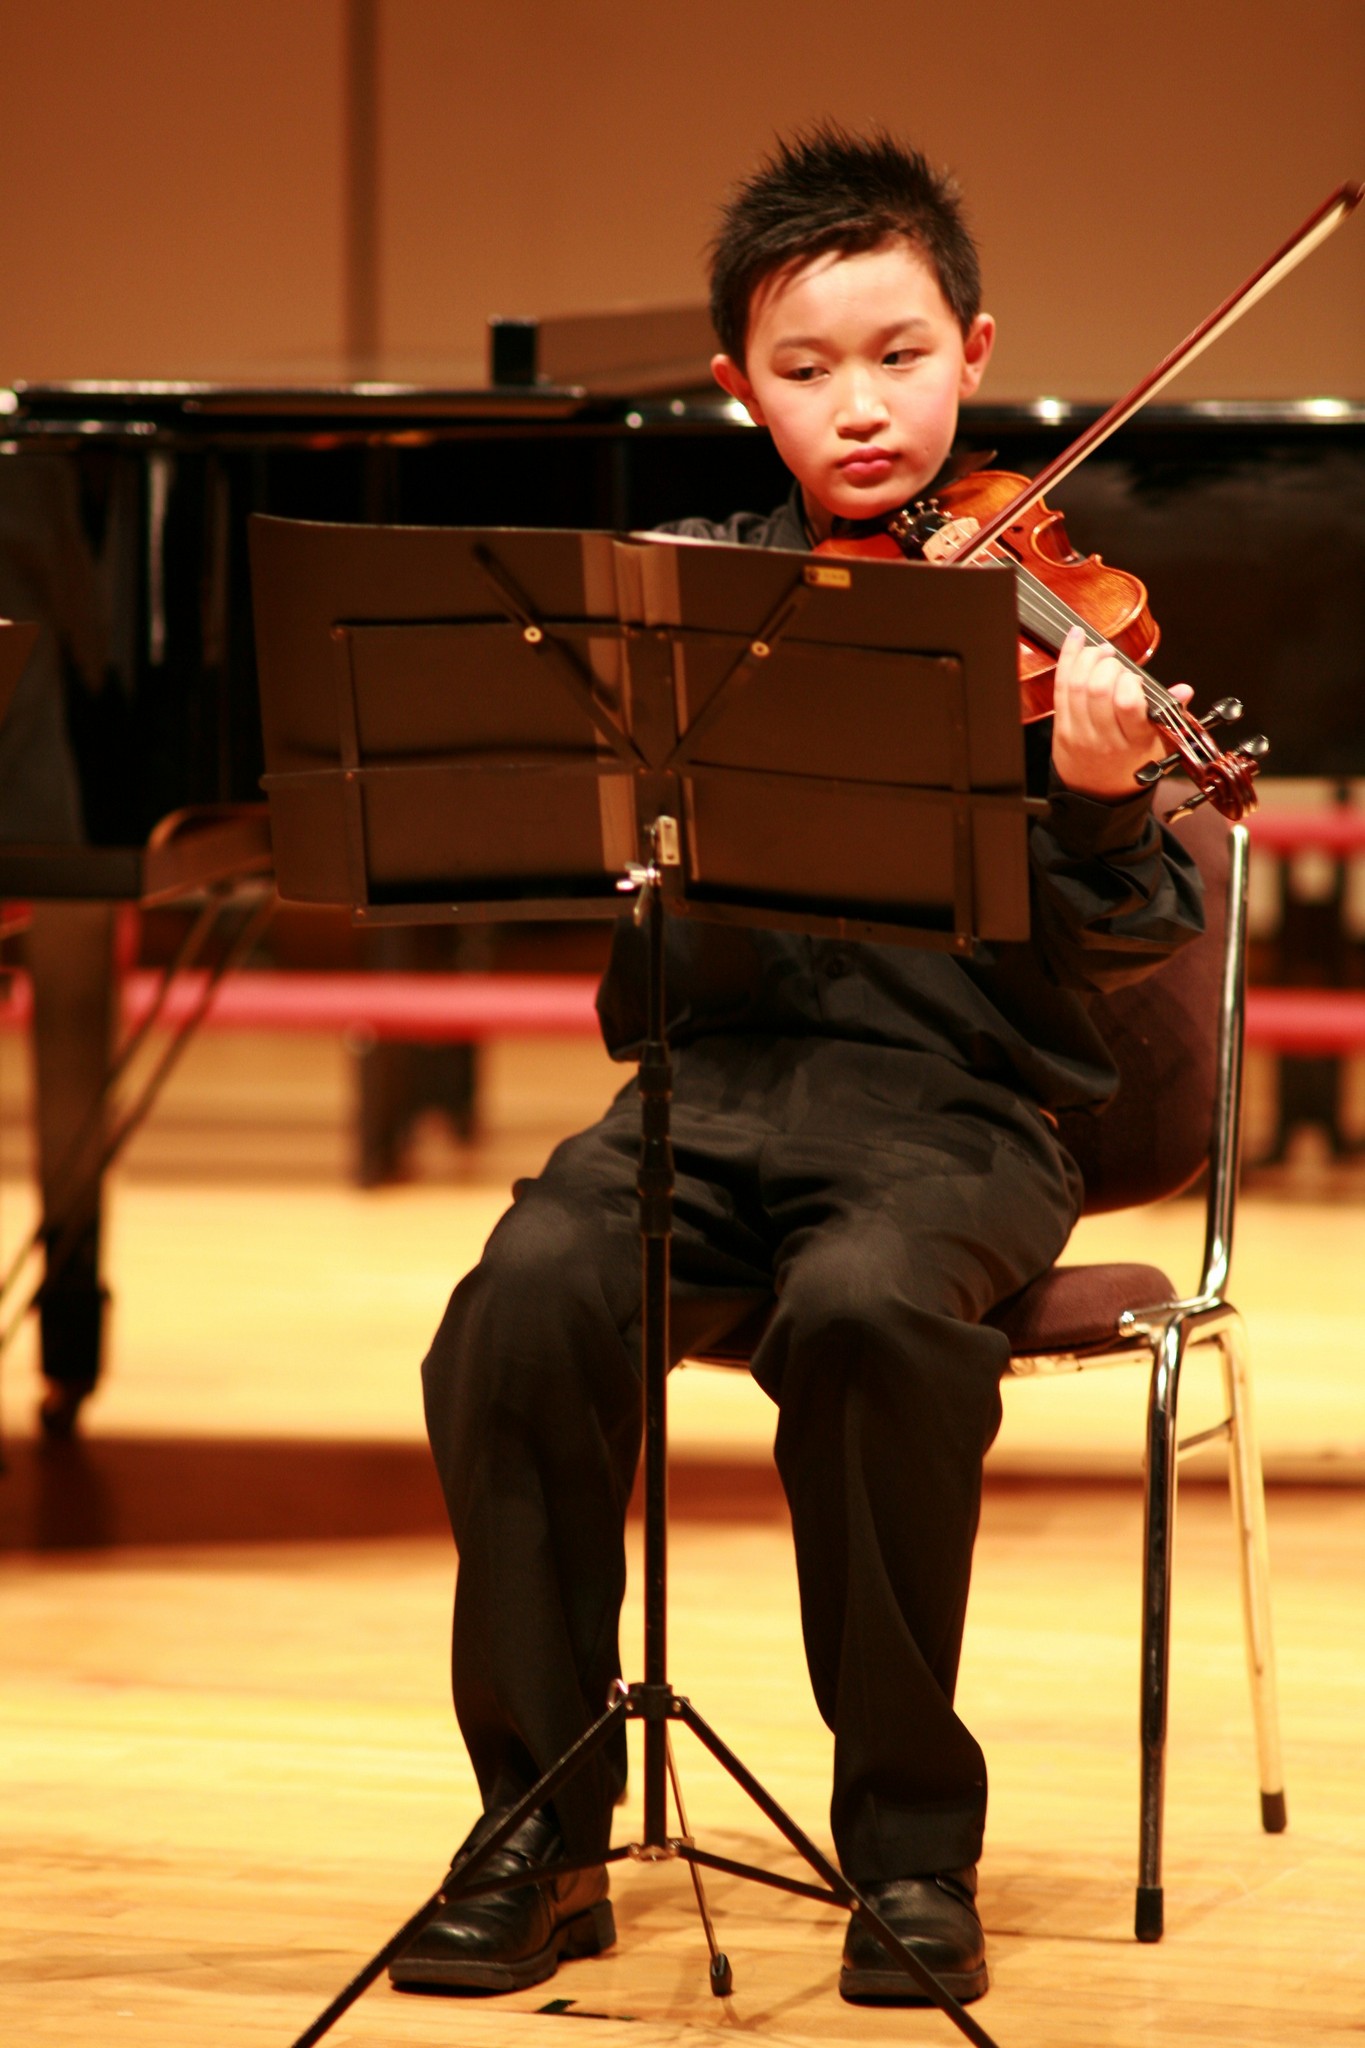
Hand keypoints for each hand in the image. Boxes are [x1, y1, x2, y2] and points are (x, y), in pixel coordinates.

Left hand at [1050, 626, 1193, 801]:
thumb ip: (1171, 714)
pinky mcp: (1061, 728)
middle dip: (1107, 665)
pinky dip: (1067, 659)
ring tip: (1100, 652)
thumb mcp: (1160, 745)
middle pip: (1098, 689)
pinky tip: (1075, 638)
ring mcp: (1079, 734)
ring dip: (1088, 659)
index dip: (1129, 681)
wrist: (1098, 795)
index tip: (1134, 677)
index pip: (1128, 703)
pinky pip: (1060, 687)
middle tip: (1115, 661)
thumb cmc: (1131, 764)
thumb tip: (1184, 690)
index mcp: (1135, 741)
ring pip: (1077, 686)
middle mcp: (1105, 738)